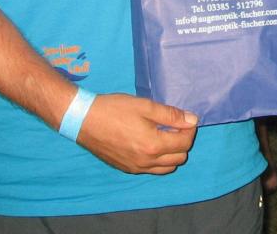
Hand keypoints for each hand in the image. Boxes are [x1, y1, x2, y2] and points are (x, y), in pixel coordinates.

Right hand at [77, 93, 197, 173]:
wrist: (84, 120)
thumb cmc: (114, 109)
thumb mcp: (144, 106)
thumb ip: (170, 114)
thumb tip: (192, 120)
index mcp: (154, 145)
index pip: (184, 143)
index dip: (189, 129)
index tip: (186, 118)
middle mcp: (147, 162)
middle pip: (179, 158)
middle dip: (182, 142)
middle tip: (174, 125)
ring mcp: (137, 168)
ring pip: (167, 168)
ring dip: (172, 153)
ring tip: (163, 135)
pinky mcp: (127, 169)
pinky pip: (152, 170)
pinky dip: (158, 160)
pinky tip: (149, 144)